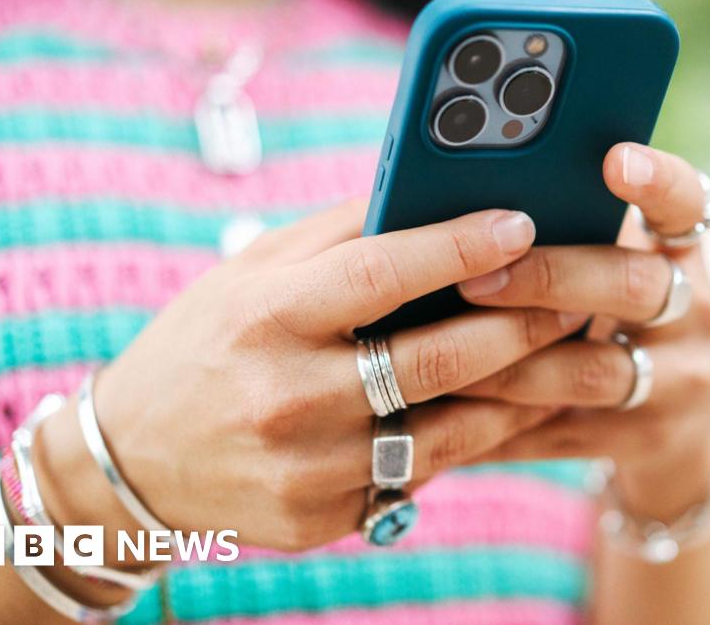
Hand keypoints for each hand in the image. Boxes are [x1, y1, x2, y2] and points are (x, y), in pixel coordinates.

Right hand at [34, 199, 591, 552]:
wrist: (134, 461)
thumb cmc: (205, 342)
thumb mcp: (251, 273)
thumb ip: (339, 237)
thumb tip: (431, 191)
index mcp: (265, 317)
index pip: (378, 276)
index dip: (458, 247)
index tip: (522, 222)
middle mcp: (287, 396)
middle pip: (435, 360)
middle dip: (519, 324)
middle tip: (575, 295)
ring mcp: (308, 468)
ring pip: (447, 430)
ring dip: (519, 391)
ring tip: (565, 355)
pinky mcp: (324, 517)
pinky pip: (421, 475)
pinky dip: (473, 441)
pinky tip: (513, 411)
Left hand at [456, 143, 709, 520]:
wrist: (681, 425)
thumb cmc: (618, 317)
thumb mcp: (616, 265)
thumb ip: (568, 231)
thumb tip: (452, 202)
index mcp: (679, 251)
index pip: (684, 201)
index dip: (655, 179)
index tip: (615, 159)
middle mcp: (693, 311)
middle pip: (631, 286)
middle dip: (548, 279)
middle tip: (474, 280)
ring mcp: (678, 382)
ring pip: (591, 371)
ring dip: (509, 364)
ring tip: (439, 357)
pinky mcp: (646, 441)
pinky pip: (559, 433)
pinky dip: (496, 426)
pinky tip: (441, 417)